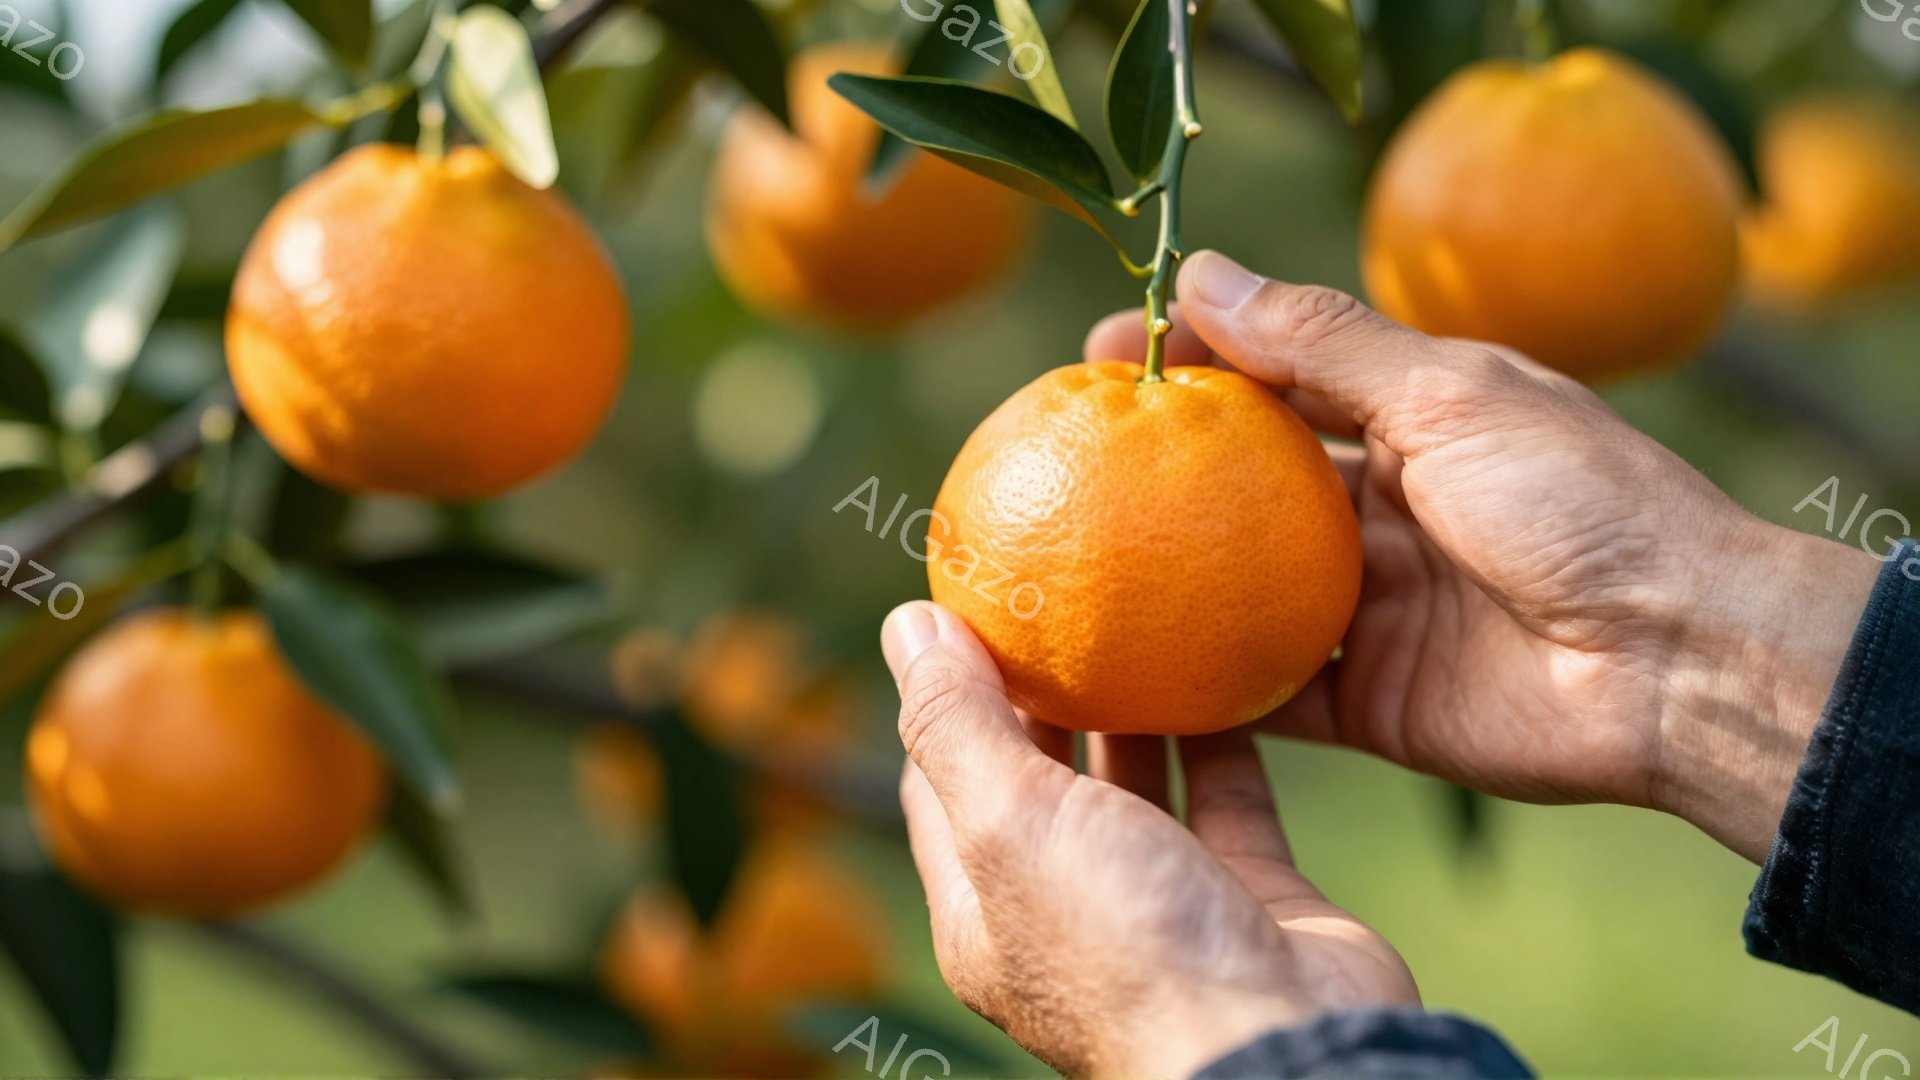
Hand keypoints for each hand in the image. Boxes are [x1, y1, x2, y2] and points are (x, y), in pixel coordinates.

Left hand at [882, 602, 1418, 1078]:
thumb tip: (907, 624)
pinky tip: (1224, 662)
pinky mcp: (1251, 892)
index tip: (970, 608)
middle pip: (1038, 776)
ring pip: (1134, 783)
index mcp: (985, 909)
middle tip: (1055, 594)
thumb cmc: (1127, 946)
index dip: (946, 696)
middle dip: (1040, 689)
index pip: (941, 785)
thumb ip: (956, 725)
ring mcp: (1162, 901)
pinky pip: (1229, 795)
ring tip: (1131, 612)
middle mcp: (1068, 907)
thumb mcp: (1008, 823)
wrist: (1284, 1046)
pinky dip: (1225, 733)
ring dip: (1130, 705)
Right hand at [1084, 251, 1880, 862]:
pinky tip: (1122, 668)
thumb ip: (1322, 342)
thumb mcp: (1449, 394)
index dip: (1192, 361)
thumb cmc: (1578, 502)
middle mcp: (1385, 512)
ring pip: (1245, 589)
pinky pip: (1268, 690)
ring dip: (1168, 578)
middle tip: (1058, 454)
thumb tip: (1200, 274)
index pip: (1277, 379)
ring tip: (1062, 563)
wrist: (1677, 662)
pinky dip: (1204, 682)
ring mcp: (1374, 609)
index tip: (1102, 352)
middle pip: (1247, 485)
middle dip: (1159, 469)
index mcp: (1413, 422)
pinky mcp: (1370, 700)